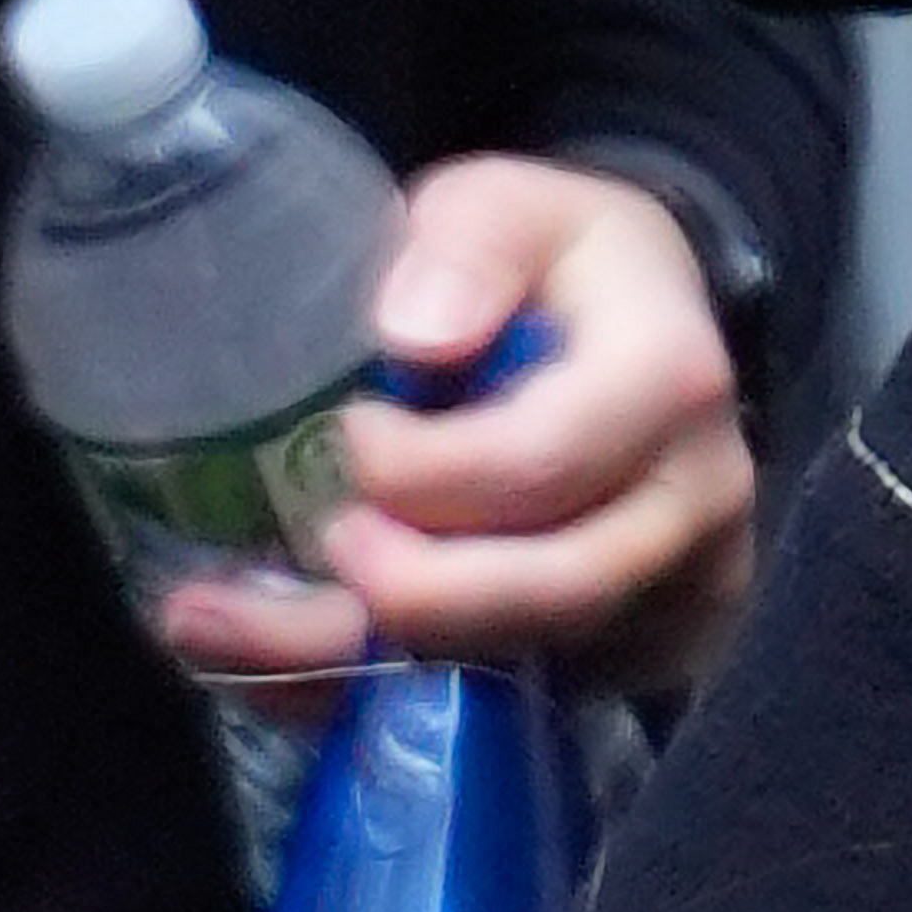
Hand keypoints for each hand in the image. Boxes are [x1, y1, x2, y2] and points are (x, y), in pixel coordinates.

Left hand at [149, 155, 757, 701]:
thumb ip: (469, 242)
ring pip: (518, 669)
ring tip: (214, 629)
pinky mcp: (638, 656)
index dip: (422, 472)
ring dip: (355, 664)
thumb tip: (413, 333)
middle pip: (544, 592)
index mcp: (671, 378)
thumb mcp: (517, 205)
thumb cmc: (562, 265)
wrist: (647, 328)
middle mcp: (697, 501)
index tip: (348, 434)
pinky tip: (278, 668)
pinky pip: (505, 705)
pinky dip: (377, 700)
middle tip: (310, 546)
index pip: (540, 463)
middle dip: (398, 593)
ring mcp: (679, 592)